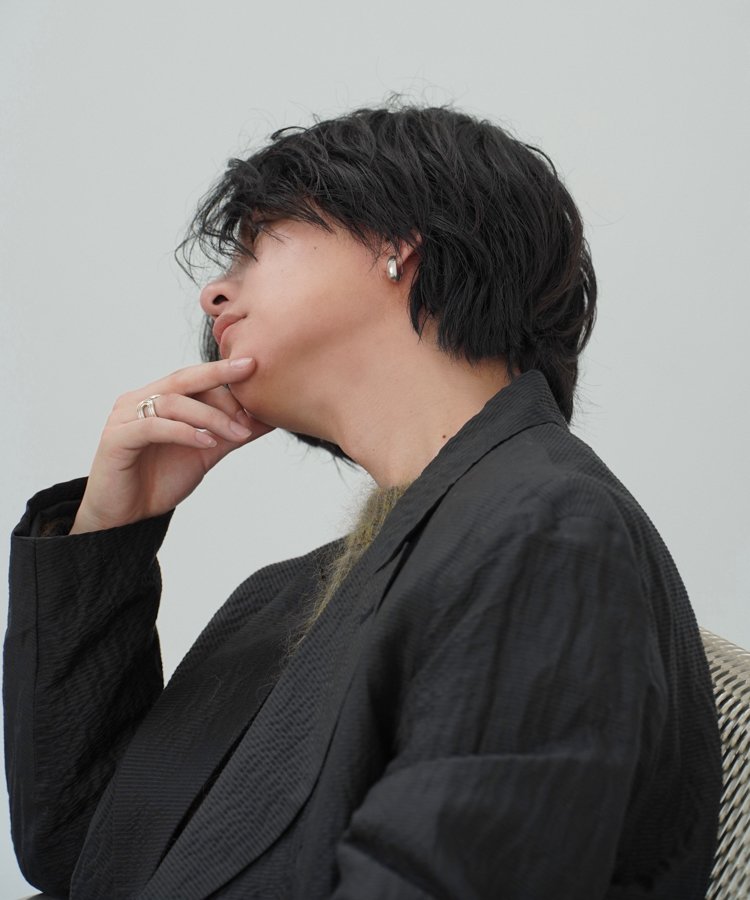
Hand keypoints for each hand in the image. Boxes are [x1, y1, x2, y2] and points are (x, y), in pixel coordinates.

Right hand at [70, 358, 273, 532]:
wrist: (124, 517)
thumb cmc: (159, 480)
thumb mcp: (206, 452)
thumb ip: (231, 433)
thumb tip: (269, 418)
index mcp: (157, 398)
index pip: (195, 379)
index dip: (226, 382)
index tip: (259, 387)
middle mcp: (139, 400)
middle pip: (182, 378)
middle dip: (219, 373)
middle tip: (250, 368)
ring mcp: (124, 417)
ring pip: (172, 402)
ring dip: (210, 416)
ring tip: (237, 433)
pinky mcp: (116, 439)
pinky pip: (154, 427)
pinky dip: (184, 432)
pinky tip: (207, 443)